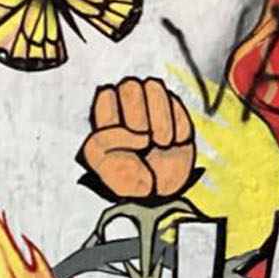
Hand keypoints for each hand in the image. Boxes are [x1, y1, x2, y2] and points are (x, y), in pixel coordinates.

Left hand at [79, 77, 196, 202]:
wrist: (156, 192)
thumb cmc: (125, 176)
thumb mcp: (99, 161)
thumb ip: (103, 139)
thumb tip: (138, 134)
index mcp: (106, 114)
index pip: (108, 94)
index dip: (116, 118)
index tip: (121, 141)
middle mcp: (128, 105)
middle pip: (130, 85)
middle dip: (138, 117)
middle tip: (144, 143)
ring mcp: (154, 107)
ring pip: (154, 86)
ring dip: (160, 120)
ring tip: (161, 144)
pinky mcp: (178, 114)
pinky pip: (179, 107)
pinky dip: (178, 129)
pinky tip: (174, 144)